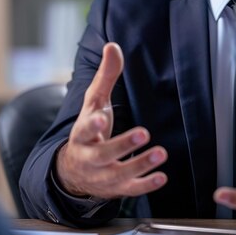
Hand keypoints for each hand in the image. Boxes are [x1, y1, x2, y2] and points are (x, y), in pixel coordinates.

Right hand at [55, 43, 167, 198]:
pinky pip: (130, 189)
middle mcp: (90, 157)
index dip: (92, 125)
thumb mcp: (94, 103)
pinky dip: (145, 185)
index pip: (84, 129)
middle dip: (122, 145)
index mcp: (82, 134)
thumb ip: (106, 76)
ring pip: (118, 174)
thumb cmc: (89, 130)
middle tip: (144, 133)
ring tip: (161, 153)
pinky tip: (161, 177)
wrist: (74, 170)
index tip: (100, 118)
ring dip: (139, 164)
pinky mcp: (115, 188)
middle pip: (102, 154)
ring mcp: (102, 175)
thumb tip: (113, 45)